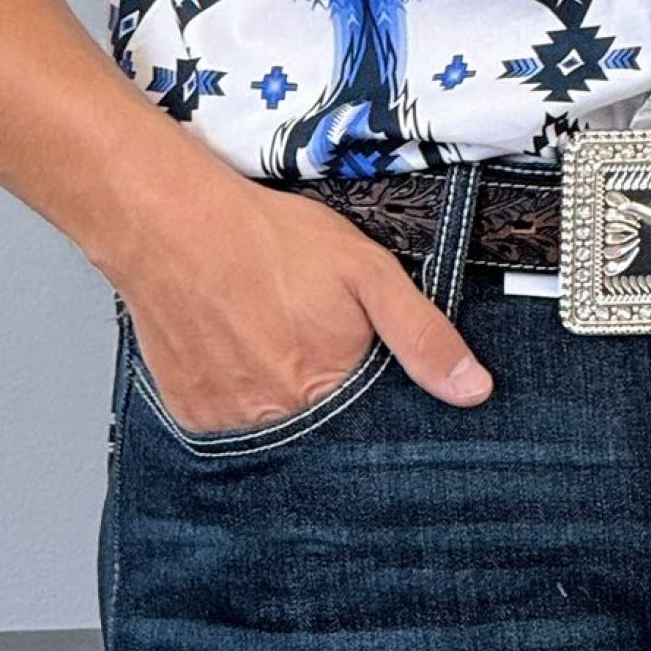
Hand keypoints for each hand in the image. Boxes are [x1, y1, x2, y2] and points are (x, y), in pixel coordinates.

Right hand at [107, 163, 494, 425]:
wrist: (174, 226)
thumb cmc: (273, 239)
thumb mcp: (366, 270)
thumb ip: (422, 333)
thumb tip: (475, 392)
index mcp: (329, 390)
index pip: (366, 421)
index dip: (364, 387)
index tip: (348, 355)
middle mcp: (279, 421)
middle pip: (317, 424)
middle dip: (319, 388)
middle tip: (298, 331)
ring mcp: (230, 423)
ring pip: (271, 423)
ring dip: (275, 388)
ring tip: (265, 331)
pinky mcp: (192, 414)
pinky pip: (226, 418)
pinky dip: (235, 388)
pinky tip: (233, 342)